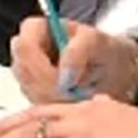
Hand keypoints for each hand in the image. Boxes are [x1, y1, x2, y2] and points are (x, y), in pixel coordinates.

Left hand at [0, 96, 137, 137]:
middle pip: (34, 117)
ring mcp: (81, 128)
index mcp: (91, 106)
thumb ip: (104, 118)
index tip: (5, 124)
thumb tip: (95, 120)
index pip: (47, 109)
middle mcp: (82, 112)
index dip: (22, 117)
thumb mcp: (123, 120)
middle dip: (6, 127)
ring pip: (33, 132)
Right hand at [10, 17, 137, 103]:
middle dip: (49, 88)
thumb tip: (64, 74)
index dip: (41, 67)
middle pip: (23, 72)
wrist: (114, 70)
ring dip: (54, 100)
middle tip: (76, 94)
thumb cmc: (104, 50)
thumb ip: (79, 51)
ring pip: (28, 91)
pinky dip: (56, 108)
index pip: (24, 46)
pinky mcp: (33, 93)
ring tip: (80, 96)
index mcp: (36, 29)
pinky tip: (74, 102)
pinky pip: (35, 105)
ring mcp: (27, 73)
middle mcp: (26, 50)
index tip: (66, 82)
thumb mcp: (97, 42)